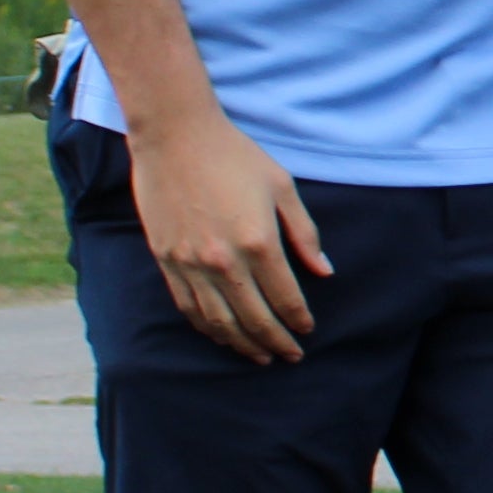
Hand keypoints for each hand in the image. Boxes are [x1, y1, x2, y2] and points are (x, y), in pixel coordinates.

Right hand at [130, 112, 327, 360]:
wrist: (174, 136)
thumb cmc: (233, 155)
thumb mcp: (281, 186)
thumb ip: (304, 233)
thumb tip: (325, 271)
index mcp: (259, 242)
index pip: (285, 298)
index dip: (299, 320)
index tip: (307, 330)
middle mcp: (224, 261)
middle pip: (255, 319)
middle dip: (276, 342)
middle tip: (290, 355)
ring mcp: (191, 264)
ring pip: (220, 322)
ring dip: (243, 345)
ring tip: (260, 356)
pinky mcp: (167, 261)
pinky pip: (189, 308)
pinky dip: (208, 329)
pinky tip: (222, 336)